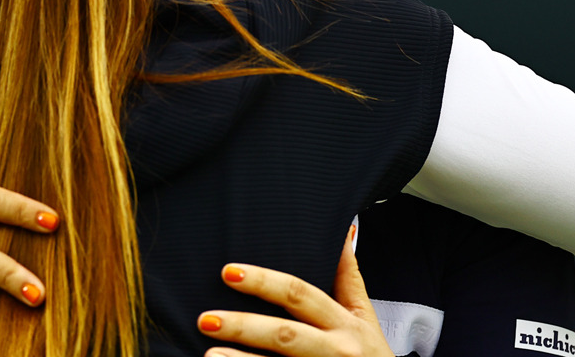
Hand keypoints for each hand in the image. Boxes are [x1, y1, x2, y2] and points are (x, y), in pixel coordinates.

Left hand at [196, 226, 392, 356]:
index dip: (265, 282)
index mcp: (344, 323)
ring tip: (208, 356)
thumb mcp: (365, 316)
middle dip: (244, 326)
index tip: (228, 272)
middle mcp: (335, 350)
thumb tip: (344, 229)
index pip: (300, 296)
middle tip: (205, 319)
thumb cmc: (370, 356)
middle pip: (285, 335)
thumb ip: (349, 277)